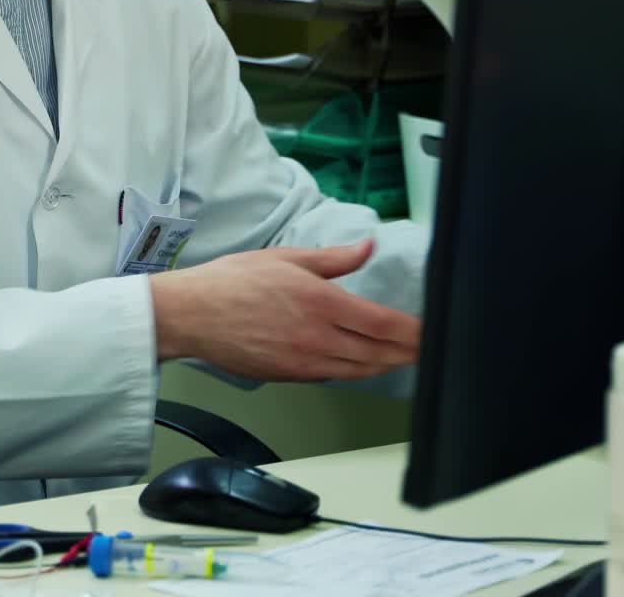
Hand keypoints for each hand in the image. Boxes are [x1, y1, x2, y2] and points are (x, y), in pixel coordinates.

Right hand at [148, 239, 419, 381]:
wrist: (192, 315)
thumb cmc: (232, 282)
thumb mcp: (285, 257)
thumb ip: (333, 258)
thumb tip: (367, 246)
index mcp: (320, 302)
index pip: (383, 324)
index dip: (413, 332)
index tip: (430, 331)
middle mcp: (319, 337)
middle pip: (380, 353)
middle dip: (408, 353)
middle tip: (428, 349)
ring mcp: (307, 362)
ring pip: (362, 370)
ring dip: (387, 366)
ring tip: (405, 358)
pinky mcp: (293, 377)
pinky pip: (336, 377)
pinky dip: (358, 371)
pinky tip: (364, 364)